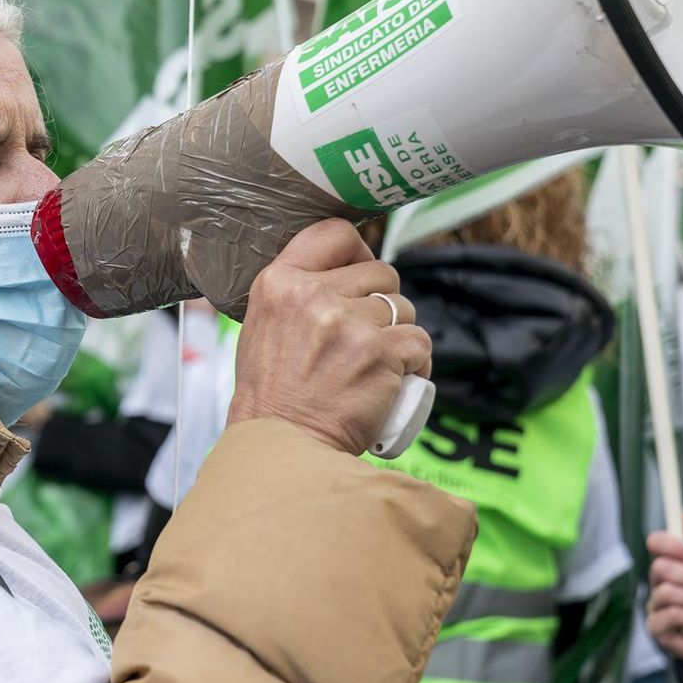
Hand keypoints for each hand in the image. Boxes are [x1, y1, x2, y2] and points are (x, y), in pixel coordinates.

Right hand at [228, 219, 429, 455]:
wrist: (283, 448)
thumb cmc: (273, 396)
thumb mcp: (262, 327)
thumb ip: (294, 295)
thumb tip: (340, 275)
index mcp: (278, 282)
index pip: (334, 234)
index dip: (358, 252)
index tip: (361, 277)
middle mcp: (312, 296)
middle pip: (380, 273)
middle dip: (383, 305)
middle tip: (368, 339)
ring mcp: (348, 324)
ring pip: (404, 308)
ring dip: (401, 334)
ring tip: (380, 364)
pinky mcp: (381, 353)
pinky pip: (420, 342)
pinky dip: (417, 364)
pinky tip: (399, 381)